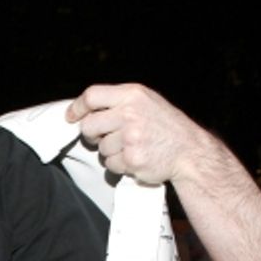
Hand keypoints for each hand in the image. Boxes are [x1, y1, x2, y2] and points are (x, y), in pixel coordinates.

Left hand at [66, 83, 204, 184]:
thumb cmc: (166, 126)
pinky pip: (110, 165)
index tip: (71, 116)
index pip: (92, 95)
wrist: (189, 151)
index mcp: (132, 95)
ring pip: (101, 148)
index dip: (77, 107)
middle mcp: (130, 113)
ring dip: (110, 152)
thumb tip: (88, 110)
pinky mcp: (132, 159)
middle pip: (89, 125)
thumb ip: (120, 102)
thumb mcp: (147, 101)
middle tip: (100, 138)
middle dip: (91, 134)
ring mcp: (130, 137)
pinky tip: (134, 159)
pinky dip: (119, 165)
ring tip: (130, 148)